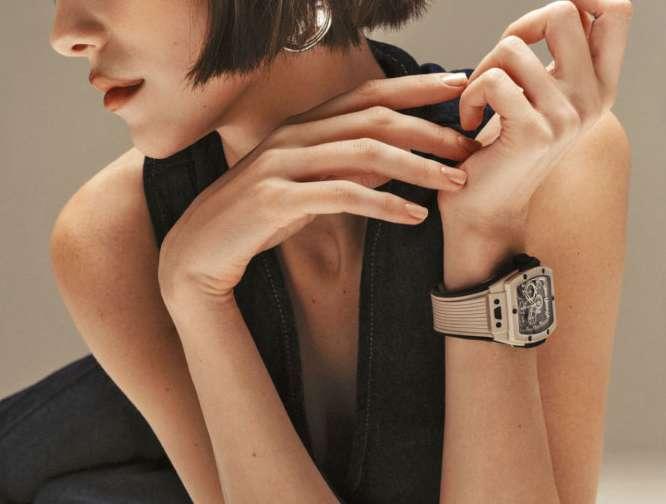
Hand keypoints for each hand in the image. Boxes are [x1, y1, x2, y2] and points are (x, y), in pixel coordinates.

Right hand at [157, 72, 480, 303]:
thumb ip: (346, 167)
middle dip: (429, 129)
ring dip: (417, 166)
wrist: (200, 250)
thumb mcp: (308, 185)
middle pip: (374, 119)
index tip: (456, 84)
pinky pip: (342, 195)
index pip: (366, 94)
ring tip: (455, 182)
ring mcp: (282, 164)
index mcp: (302, 125)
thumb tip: (395, 160)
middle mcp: (294, 135)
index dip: (413, 87)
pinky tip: (413, 216)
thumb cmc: (257, 217)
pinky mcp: (276, 198)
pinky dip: (384, 204)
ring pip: (364, 153)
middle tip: (471, 144)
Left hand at [437, 0, 632, 239]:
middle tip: (499, 66)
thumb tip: (559, 8)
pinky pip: (492, 80)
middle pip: (563, 12)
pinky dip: (469, 96)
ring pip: (512, 47)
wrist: (486, 210)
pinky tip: (470, 123)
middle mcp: (592, 99)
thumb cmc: (503, 151)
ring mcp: (566, 115)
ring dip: (481, 72)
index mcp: (600, 87)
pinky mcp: (534, 131)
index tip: (538, 28)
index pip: (615, 12)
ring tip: (477, 103)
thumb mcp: (539, 99)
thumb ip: (555, 59)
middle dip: (518, 28)